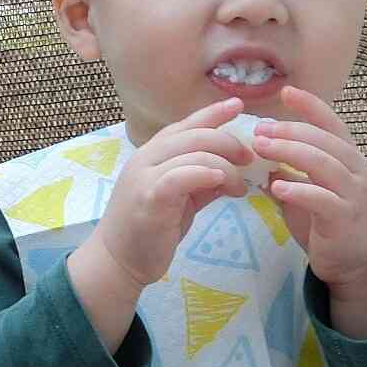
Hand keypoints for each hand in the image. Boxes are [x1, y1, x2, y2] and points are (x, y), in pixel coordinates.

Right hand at [84, 100, 254, 289]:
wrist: (116, 261)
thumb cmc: (148, 230)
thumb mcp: (180, 200)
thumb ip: (201, 182)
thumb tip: (231, 171)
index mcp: (152, 154)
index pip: (185, 125)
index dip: (212, 113)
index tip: (238, 105)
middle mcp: (146, 157)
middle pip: (194, 134)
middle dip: (228, 142)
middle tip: (249, 159)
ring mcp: (145, 176)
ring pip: (194, 153)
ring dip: (226, 166)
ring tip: (239, 186)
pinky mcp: (150, 197)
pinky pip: (182, 175)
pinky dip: (207, 174)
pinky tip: (224, 184)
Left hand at [253, 86, 366, 333]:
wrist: (354, 264)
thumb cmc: (328, 223)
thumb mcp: (307, 192)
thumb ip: (289, 172)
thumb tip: (260, 154)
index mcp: (349, 158)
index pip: (331, 123)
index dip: (310, 106)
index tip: (285, 92)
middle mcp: (357, 170)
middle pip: (323, 140)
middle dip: (289, 131)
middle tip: (258, 129)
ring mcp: (355, 194)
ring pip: (323, 164)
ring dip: (290, 153)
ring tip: (261, 148)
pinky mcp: (346, 218)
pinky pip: (322, 199)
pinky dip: (299, 190)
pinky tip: (276, 186)